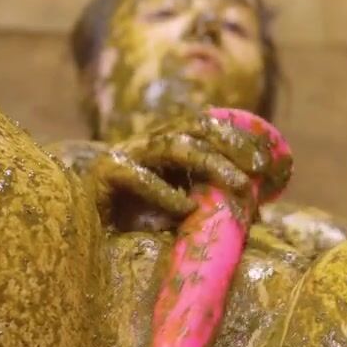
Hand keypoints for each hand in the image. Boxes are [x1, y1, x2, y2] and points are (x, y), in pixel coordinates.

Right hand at [86, 110, 291, 220]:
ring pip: (175, 147)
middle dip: (232, 145)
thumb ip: (210, 204)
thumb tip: (257, 215)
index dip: (241, 137)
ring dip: (211, 164)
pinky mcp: (107, 175)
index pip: (209, 127)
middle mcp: (150, 143)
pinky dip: (165, 193)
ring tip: (239, 186)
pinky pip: (140, 178)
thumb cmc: (129, 217)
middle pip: (198, 129)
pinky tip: (186, 207)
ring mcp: (128, 155)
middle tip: (259, 169)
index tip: (272, 160)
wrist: (74, 220)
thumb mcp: (177, 208)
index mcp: (166, 144)